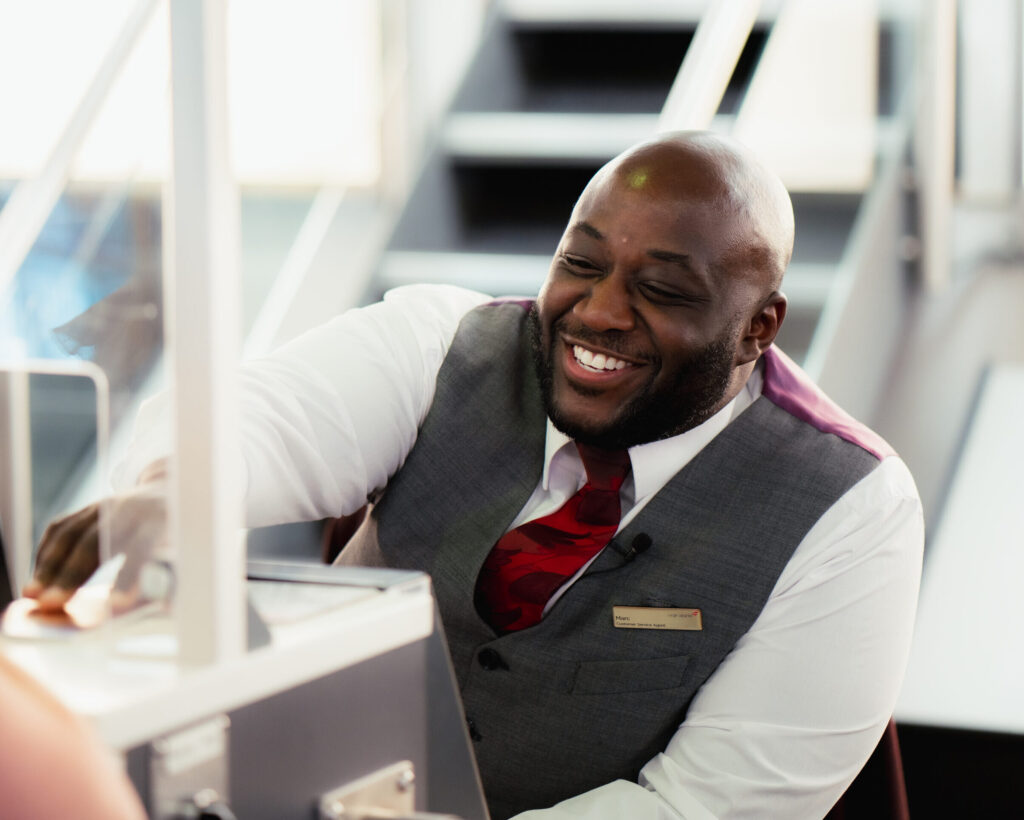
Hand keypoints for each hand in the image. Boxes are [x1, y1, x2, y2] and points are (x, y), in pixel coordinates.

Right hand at [22, 461, 169, 611]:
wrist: (171, 490)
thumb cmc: (181, 532)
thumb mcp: (187, 548)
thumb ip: (175, 575)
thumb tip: (168, 606)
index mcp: (161, 520)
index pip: (144, 546)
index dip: (130, 574)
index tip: (117, 602)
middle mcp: (130, 508)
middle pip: (95, 541)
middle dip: (72, 574)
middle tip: (51, 605)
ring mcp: (106, 505)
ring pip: (71, 534)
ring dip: (49, 566)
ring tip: (32, 596)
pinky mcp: (89, 507)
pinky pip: (61, 527)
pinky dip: (46, 553)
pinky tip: (39, 577)